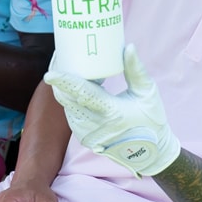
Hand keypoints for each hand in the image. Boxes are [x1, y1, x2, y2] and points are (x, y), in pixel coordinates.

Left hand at [45, 44, 180, 176]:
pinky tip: (74, 86)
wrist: (149, 154)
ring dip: (64, 88)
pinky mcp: (83, 137)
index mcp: (112, 112)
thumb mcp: (147, 93)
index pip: (83, 93)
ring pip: (66, 105)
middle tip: (60, 57)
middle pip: (67, 98)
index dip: (65, 82)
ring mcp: (86, 133)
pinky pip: (70, 113)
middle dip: (59, 78)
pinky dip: (70, 99)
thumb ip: (136, 69)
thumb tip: (128, 46)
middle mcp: (95, 125)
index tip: (50, 73)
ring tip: (67, 68)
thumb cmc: (151, 120)